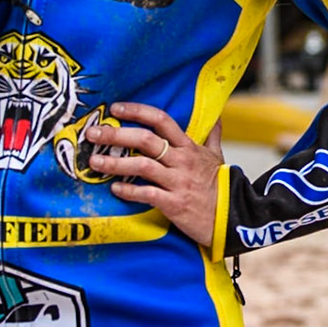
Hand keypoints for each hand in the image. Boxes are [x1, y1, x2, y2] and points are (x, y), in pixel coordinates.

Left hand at [85, 104, 224, 246]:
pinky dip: (129, 191)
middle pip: (145, 140)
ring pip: (142, 166)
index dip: (137, 111)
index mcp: (189, 147)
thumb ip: (213, 135)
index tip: (115, 109)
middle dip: (116, 135)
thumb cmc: (222, 187)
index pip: (161, 121)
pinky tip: (114, 188)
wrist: (234, 217)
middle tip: (93, 133)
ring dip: (115, 163)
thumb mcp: (218, 157)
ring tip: (94, 162)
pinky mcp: (174, 204)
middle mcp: (182, 161)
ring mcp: (178, 182)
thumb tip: (217, 116)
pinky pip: (147, 194)